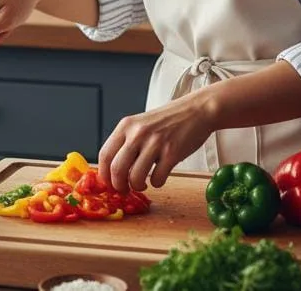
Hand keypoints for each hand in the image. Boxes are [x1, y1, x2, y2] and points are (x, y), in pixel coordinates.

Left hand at [98, 92, 215, 193]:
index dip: (104, 175)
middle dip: (119, 186)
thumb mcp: (140, 125)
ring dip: (137, 187)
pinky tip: (160, 176)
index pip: (104, 155)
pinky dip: (156, 184)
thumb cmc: (167, 121)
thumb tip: (112, 171)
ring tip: (143, 184)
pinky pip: (157, 179)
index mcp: (126, 125)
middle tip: (124, 190)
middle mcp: (137, 133)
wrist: (195, 110)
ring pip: (135, 177)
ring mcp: (155, 142)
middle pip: (117, 169)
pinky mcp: (172, 153)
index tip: (110, 184)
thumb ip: (126, 142)